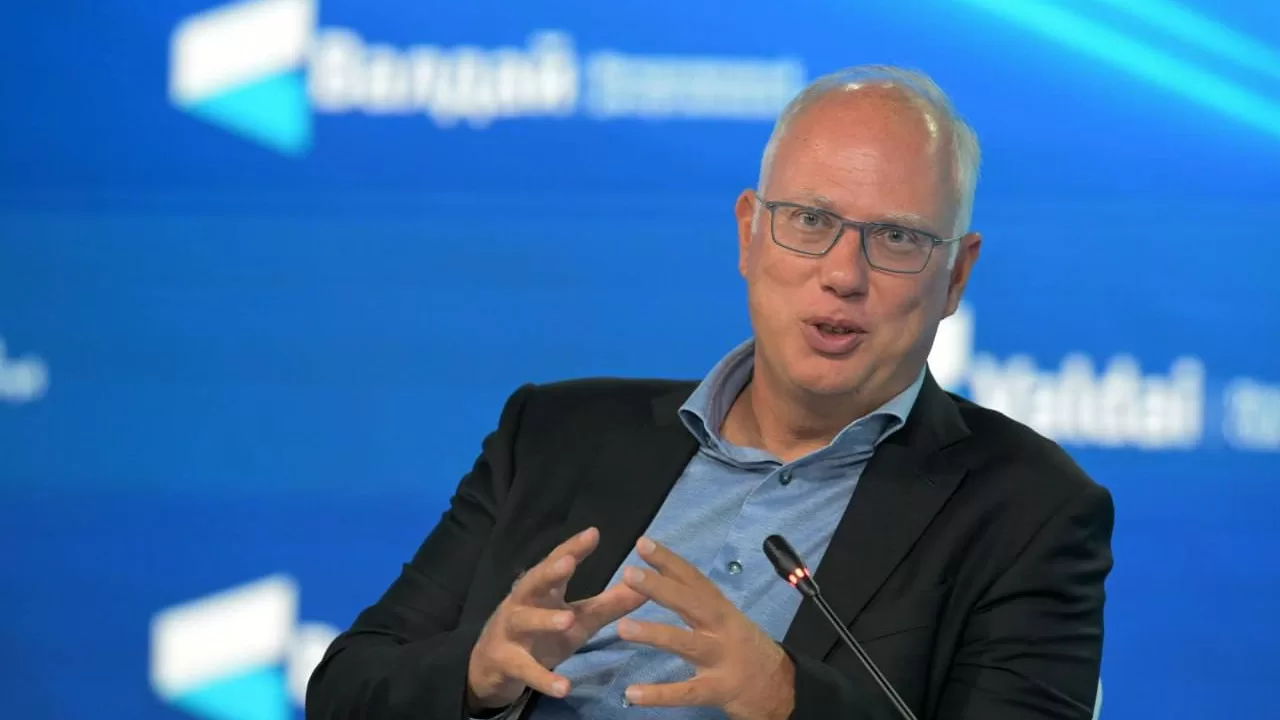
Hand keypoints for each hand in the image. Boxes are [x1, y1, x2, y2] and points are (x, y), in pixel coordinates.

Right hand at [466, 527, 646, 710]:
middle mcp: (523, 603)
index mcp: (543, 590)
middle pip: (533, 582)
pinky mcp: (507, 661)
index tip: (593, 533)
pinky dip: (544, 679)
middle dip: (549, 572)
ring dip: (545, 620)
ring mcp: (511, 632)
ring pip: (524, 621)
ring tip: (568, 620)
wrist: (493, 667)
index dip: (573, 548)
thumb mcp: (579, 620)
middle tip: (568, 562)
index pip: (557, 563)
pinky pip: (526, 670)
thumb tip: (646, 586)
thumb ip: (610, 604)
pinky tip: (564, 687)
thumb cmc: (541, 634)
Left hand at [617, 537, 795, 719]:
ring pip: (686, 644)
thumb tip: (664, 584)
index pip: (695, 580)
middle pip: (691, 604)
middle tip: (629, 573)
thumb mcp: (729, 622)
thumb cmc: (749, 651)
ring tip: (623, 628)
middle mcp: (722, 630)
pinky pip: (686, 692)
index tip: (644, 544)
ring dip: (655, 634)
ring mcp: (722, 660)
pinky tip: (632, 693)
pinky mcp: (720, 690)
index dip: (670, 561)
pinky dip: (660, 694)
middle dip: (660, 587)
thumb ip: (700, 607)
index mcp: (722, 611)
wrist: (784, 688)